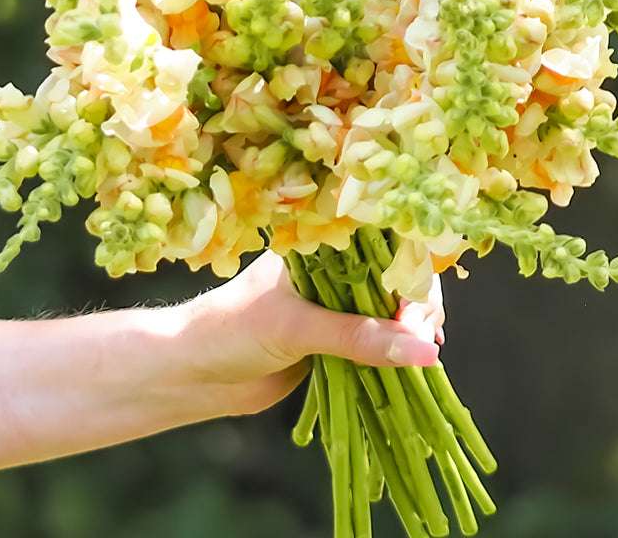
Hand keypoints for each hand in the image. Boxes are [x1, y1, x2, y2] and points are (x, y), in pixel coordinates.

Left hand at [147, 251, 442, 420]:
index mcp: (321, 245)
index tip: (420, 309)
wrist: (192, 373)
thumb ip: (359, 337)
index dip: (412, 270)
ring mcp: (336, 304)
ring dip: (412, 329)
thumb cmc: (232, 330)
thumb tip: (424, 350)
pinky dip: (399, 350)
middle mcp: (333, 269)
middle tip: (425, 337)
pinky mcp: (335, 339)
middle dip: (417, 304)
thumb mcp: (297, 328)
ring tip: (425, 351)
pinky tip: (417, 361)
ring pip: (391, 310)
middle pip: (395, 276)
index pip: (384, 243)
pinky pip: (379, 340)